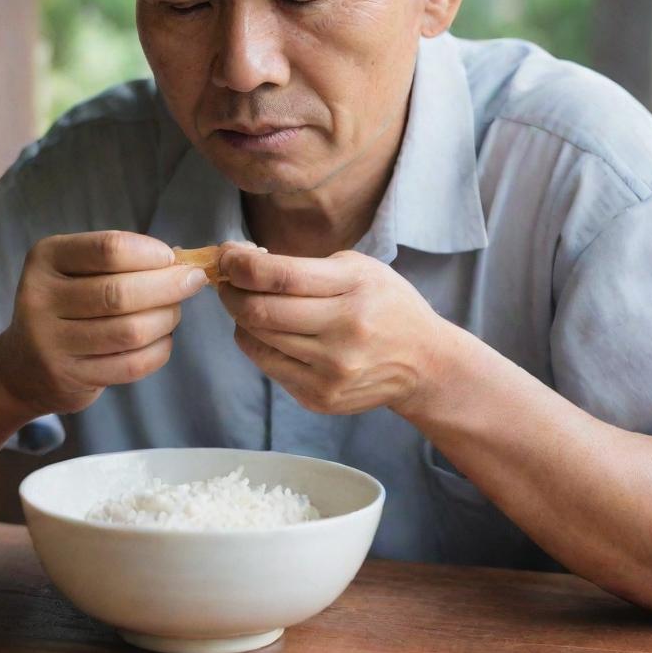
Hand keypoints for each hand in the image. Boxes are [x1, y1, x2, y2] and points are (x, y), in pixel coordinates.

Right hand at [0, 230, 208, 416]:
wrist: (23, 365)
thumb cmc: (66, 304)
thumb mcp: (78, 269)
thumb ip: (122, 260)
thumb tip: (182, 258)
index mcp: (46, 258)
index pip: (108, 249)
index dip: (151, 253)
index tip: (173, 258)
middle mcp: (40, 298)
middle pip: (120, 292)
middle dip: (168, 286)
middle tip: (193, 281)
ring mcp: (51, 342)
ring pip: (130, 330)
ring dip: (166, 319)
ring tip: (174, 311)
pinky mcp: (69, 376)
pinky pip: (131, 364)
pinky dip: (159, 350)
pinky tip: (163, 339)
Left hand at [217, 248, 447, 414]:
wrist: (425, 363)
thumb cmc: (386, 305)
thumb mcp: (359, 269)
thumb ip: (305, 267)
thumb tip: (243, 264)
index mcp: (355, 288)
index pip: (282, 276)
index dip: (242, 264)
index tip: (228, 256)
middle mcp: (344, 330)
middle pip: (261, 310)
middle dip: (231, 291)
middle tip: (226, 280)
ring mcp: (331, 369)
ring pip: (258, 339)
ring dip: (240, 317)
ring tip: (244, 302)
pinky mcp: (320, 396)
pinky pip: (268, 365)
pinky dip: (256, 343)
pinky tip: (264, 330)